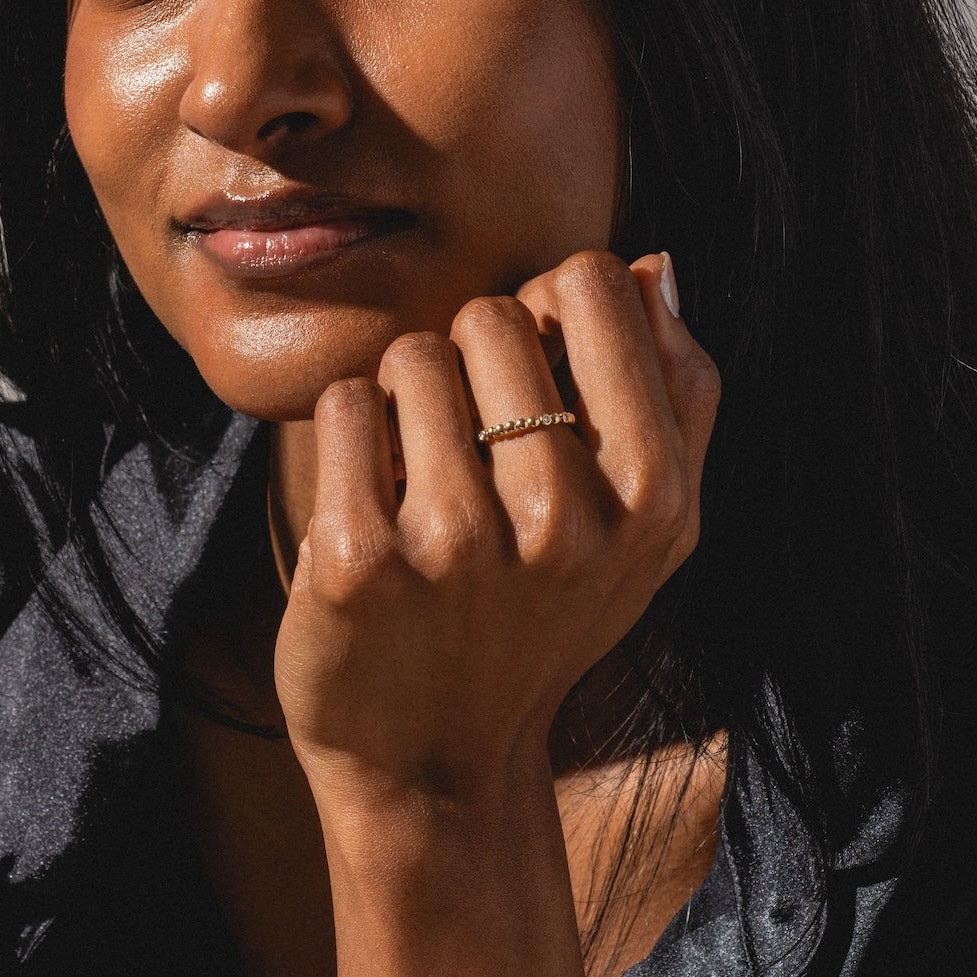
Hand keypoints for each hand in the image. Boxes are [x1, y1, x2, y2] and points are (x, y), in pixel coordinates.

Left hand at [273, 251, 718, 976]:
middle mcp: (565, 521)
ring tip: (423, 475)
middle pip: (497, 315)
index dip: (556, 302)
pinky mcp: (360, 561)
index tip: (537, 363)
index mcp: (653, 498)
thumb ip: (675, 399)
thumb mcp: (647, 535)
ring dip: (408, 398)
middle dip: (475, 358)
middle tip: (474, 440)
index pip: (598, 286)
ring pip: (414, 355)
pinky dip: (351, 433)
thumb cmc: (543, 625)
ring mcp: (458, 544)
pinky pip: (346, 405)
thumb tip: (658, 267)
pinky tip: (372, 498)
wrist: (436, 757)